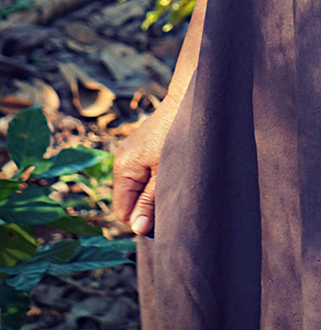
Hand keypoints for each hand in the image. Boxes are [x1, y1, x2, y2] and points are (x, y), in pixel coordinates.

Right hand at [112, 96, 180, 236]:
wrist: (189, 100)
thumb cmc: (179, 137)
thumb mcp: (166, 175)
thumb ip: (150, 202)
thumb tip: (137, 229)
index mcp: (123, 168)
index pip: (123, 212)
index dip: (141, 220)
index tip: (164, 217)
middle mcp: (121, 159)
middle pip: (128, 200)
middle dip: (147, 207)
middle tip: (172, 201)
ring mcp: (130, 151)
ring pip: (136, 187)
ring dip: (153, 192)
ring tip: (173, 184)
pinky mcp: (141, 146)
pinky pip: (142, 173)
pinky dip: (154, 179)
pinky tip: (171, 172)